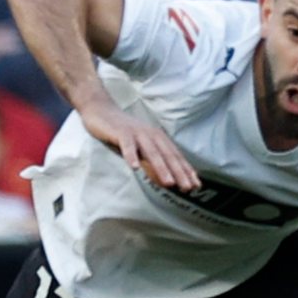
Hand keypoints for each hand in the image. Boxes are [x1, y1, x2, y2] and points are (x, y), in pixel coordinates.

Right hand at [79, 101, 200, 191]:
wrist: (101, 110)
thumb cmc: (124, 133)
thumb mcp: (141, 149)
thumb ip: (154, 163)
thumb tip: (168, 182)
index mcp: (158, 139)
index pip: (175, 157)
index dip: (186, 171)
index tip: (196, 185)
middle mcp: (151, 135)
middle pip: (167, 156)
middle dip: (179, 172)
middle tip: (188, 187)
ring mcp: (137, 133)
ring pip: (151, 152)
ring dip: (161, 167)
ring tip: (169, 183)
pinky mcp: (121, 132)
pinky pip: (127, 145)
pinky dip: (131, 156)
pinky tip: (135, 167)